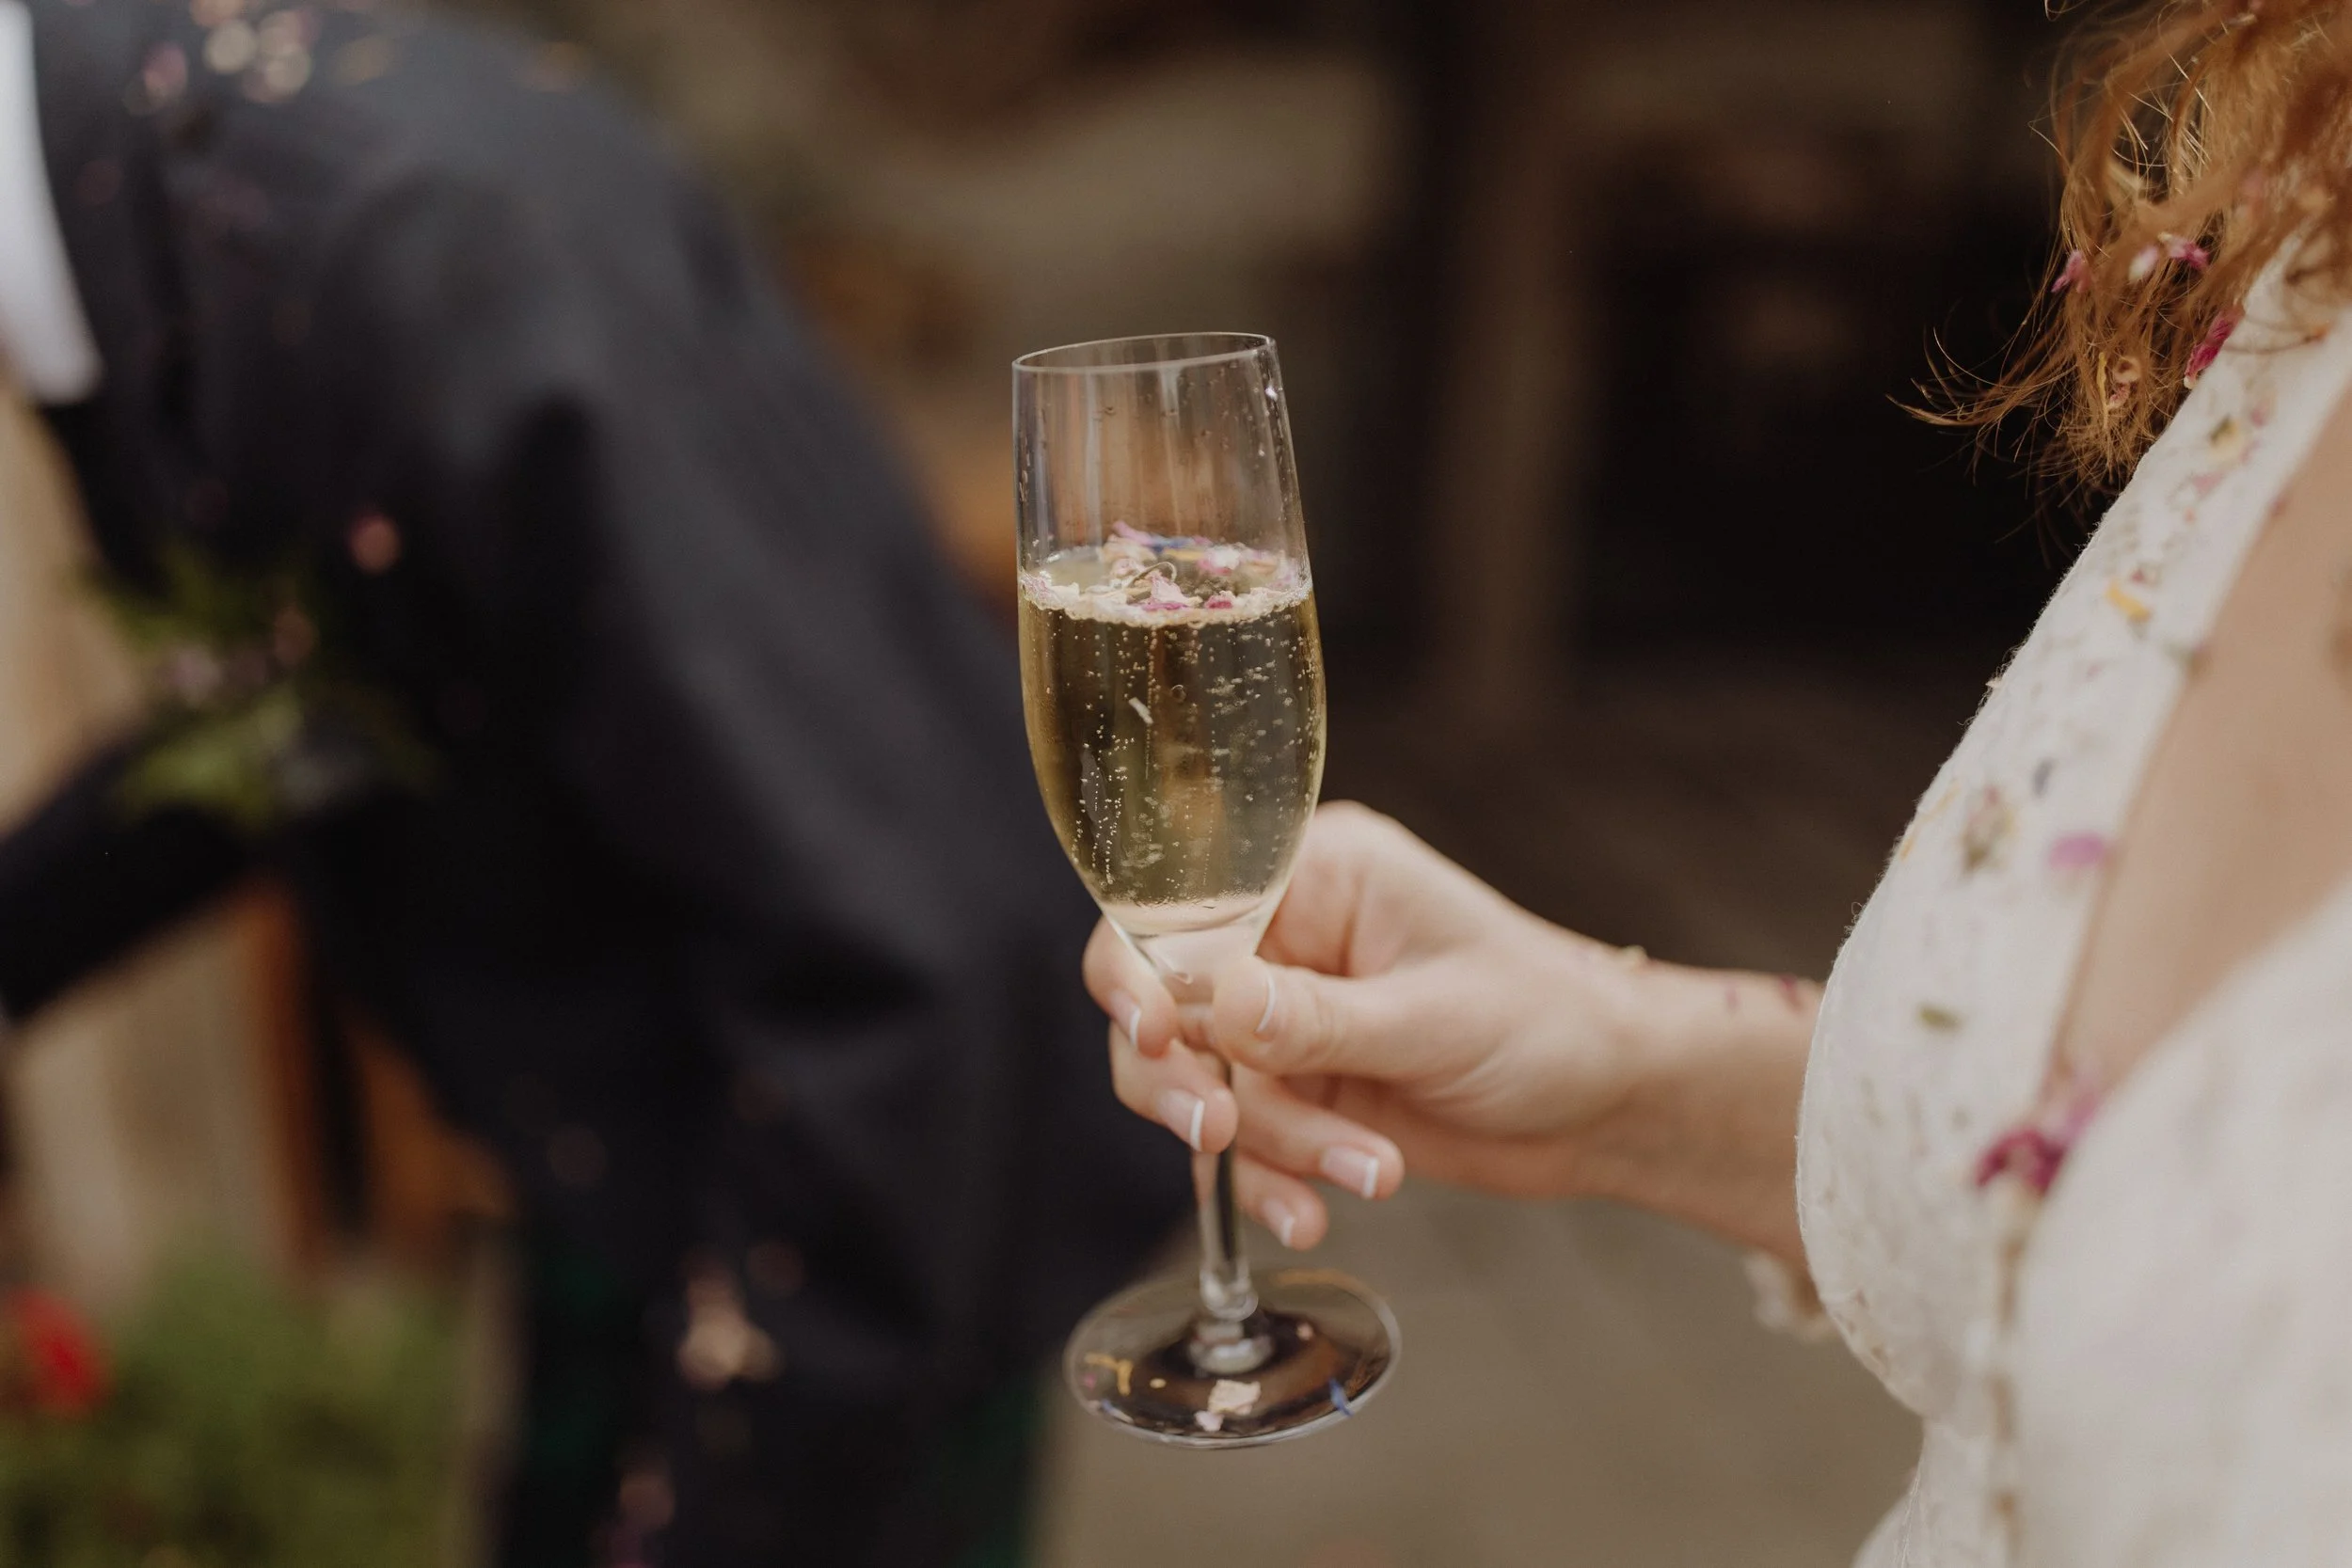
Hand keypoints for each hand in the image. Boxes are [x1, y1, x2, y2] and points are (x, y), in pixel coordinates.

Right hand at [1085, 802, 1664, 1250]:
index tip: (1153, 1035)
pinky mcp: (1296, 1091)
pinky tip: (1315, 1213)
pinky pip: (1242, 1143)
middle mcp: (1283, 938)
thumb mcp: (1436, 1018)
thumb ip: (1321, 1020)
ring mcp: (1282, 1019)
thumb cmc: (1547, 1021)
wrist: (1609, 1104)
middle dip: (1191, 1078)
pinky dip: (1271, 1182)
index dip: (1142, 969)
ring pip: (1203, 1085)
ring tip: (1365, 1171)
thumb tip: (1217, 1008)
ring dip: (1268, 1145)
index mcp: (1314, 875)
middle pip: (1165, 1003)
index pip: (1182, 906)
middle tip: (1219, 1132)